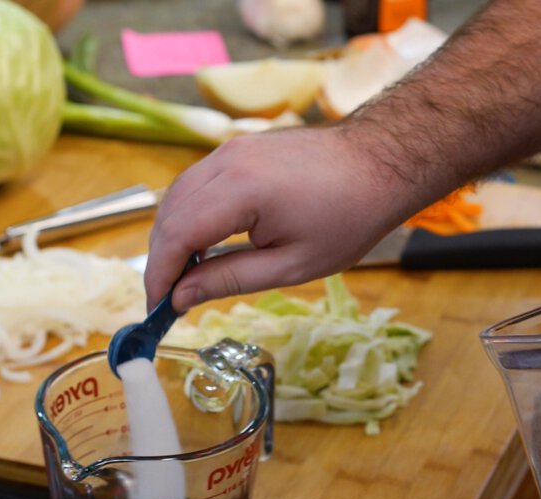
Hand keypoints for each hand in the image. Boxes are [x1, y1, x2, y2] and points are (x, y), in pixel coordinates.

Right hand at [144, 126, 418, 311]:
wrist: (381, 163)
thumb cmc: (349, 217)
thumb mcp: (293, 263)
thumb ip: (230, 278)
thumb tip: (180, 296)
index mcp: (239, 190)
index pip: (175, 235)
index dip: (159, 275)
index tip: (158, 309)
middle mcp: (226, 161)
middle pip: (168, 213)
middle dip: (163, 259)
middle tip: (171, 299)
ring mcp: (231, 149)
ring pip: (178, 195)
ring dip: (174, 236)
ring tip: (188, 276)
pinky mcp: (240, 148)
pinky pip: (199, 183)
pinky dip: (191, 214)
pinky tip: (205, 242)